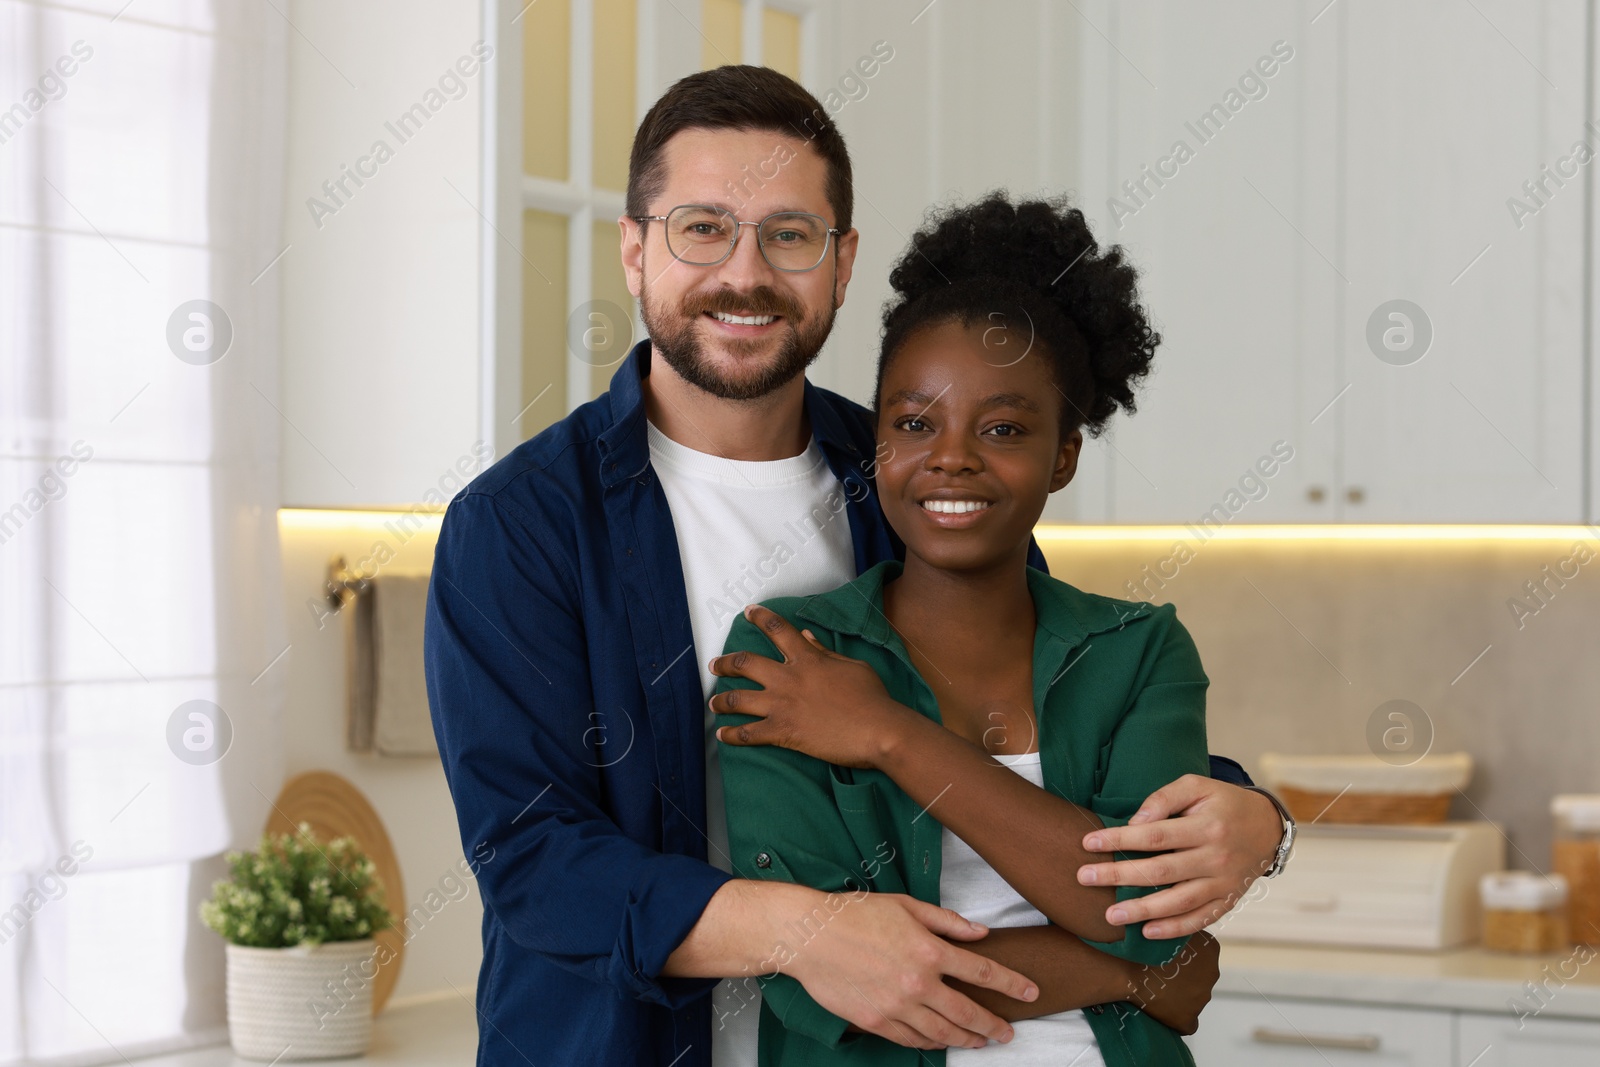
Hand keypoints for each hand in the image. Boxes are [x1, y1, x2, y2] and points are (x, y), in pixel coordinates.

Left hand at [709, 604, 919, 768]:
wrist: (878, 731)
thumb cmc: (872, 697)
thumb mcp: (851, 666)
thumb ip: (824, 651)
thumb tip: (805, 636)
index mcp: (807, 658)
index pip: (777, 629)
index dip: (760, 617)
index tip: (748, 612)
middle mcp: (788, 678)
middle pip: (745, 663)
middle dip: (725, 663)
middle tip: (715, 664)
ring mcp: (782, 705)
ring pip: (738, 699)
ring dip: (721, 700)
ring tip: (713, 702)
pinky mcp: (782, 732)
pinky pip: (748, 733)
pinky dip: (732, 735)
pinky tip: (722, 736)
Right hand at [785, 890, 1037, 1049]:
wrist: (810, 935)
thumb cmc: (856, 913)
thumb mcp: (907, 906)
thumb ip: (947, 922)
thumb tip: (980, 933)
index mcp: (930, 950)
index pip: (983, 972)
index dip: (1012, 984)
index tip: (1030, 992)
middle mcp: (918, 983)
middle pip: (968, 1012)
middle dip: (993, 1025)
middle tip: (1007, 1032)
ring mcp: (897, 1006)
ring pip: (942, 1033)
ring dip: (966, 1039)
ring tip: (980, 1042)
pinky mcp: (876, 1021)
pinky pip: (911, 1039)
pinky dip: (930, 1043)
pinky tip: (940, 1042)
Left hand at [1076, 775, 1281, 937]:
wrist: (1268, 827)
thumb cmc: (1223, 803)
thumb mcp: (1197, 786)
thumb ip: (1164, 798)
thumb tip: (1136, 822)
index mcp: (1207, 826)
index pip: (1155, 836)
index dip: (1120, 840)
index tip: (1089, 843)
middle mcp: (1215, 858)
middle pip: (1160, 871)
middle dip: (1119, 876)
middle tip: (1084, 878)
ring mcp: (1223, 883)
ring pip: (1178, 902)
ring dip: (1142, 910)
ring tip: (1110, 915)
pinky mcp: (1228, 901)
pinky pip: (1200, 919)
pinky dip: (1175, 928)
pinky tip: (1148, 931)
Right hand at [1124, 931, 1219, 1035]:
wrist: (1126, 964)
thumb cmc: (1143, 941)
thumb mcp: (1166, 924)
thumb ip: (1179, 929)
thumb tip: (1174, 929)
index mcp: (1210, 949)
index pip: (1202, 954)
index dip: (1182, 955)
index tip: (1165, 954)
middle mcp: (1211, 974)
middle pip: (1199, 976)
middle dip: (1182, 975)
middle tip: (1157, 970)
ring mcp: (1201, 999)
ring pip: (1191, 998)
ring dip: (1176, 994)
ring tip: (1153, 986)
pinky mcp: (1188, 1019)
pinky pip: (1184, 1021)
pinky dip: (1174, 1017)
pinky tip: (1157, 1009)